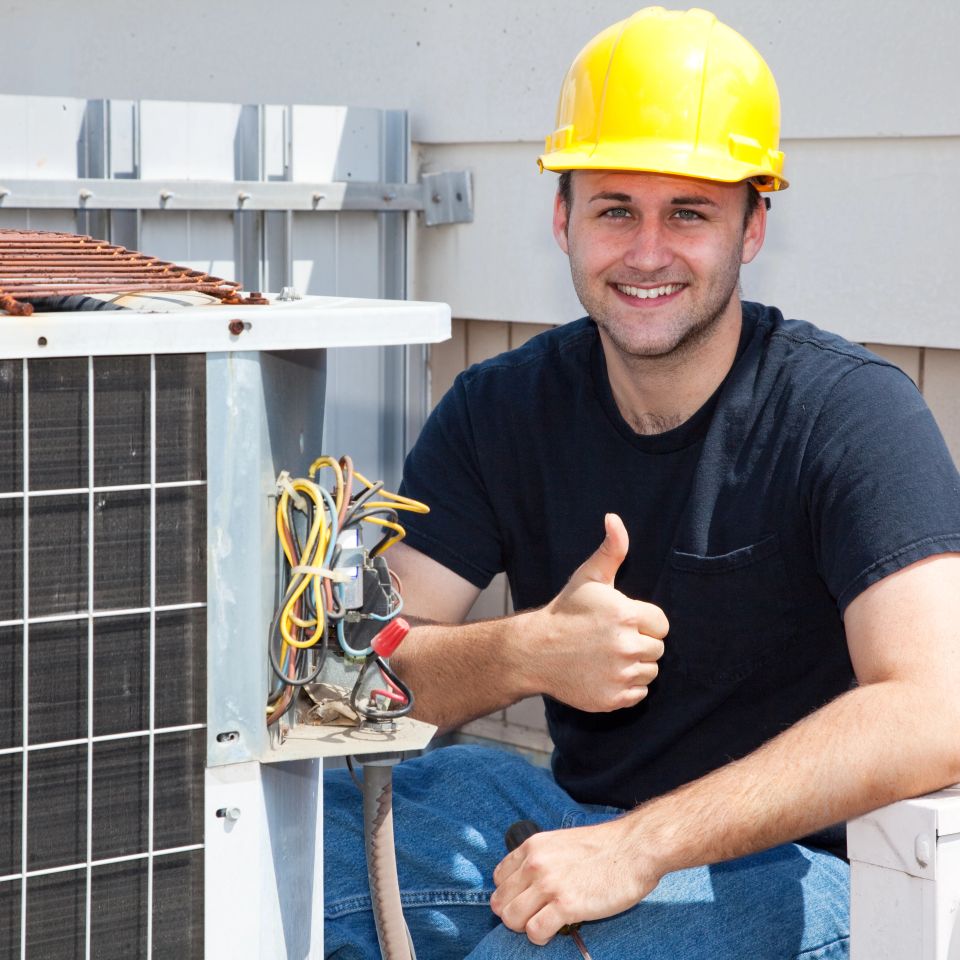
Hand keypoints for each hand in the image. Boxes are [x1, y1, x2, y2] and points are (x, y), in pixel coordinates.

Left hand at [490, 818, 657, 944]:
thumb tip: (529, 882)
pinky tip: (554, 931)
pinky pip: (535, 931)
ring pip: (512, 918)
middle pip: (501, 901)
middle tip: (533, 917)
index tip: (523, 901)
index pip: (499, 878)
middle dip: (514, 914)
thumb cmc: (604, 847)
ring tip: (543, 925)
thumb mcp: (562, 842)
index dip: (509, 894)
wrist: (634, 848)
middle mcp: (535, 863)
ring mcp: (549, 884)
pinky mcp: (566, 905)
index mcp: (533, 846)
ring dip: (525, 927)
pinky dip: (540, 936)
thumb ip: (542, 858)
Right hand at [524, 513, 667, 711]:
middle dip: (639, 643)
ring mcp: (620, 675)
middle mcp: (626, 646)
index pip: (661, 624)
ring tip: (607, 656)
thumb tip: (614, 519)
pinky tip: (604, 674)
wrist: (534, 651)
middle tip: (610, 639)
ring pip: (650, 672)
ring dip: (634, 666)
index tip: (621, 621)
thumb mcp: (588, 577)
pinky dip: (626, 687)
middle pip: (657, 649)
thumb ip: (611, 549)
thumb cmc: (565, 612)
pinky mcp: (613, 698)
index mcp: (626, 615)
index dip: (643, 621)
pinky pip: (639, 694)